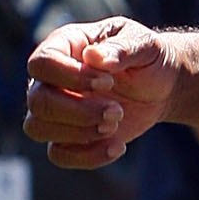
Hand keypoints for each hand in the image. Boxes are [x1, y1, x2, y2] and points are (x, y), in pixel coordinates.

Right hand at [25, 17, 179, 168]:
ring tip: (115, 123)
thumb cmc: (147, 57)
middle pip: (38, 101)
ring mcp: (55, 108)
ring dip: (79, 133)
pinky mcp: (66, 136)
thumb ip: (122, 48)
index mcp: (65, 45)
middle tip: (117, 111)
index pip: (42, 63)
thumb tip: (93, 56)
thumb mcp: (144, 44)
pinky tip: (118, 145)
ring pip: (37, 128)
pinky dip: (88, 156)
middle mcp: (51, 77)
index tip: (108, 82)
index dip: (71, 77)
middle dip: (78, 111)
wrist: (161, 86)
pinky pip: (58, 154)